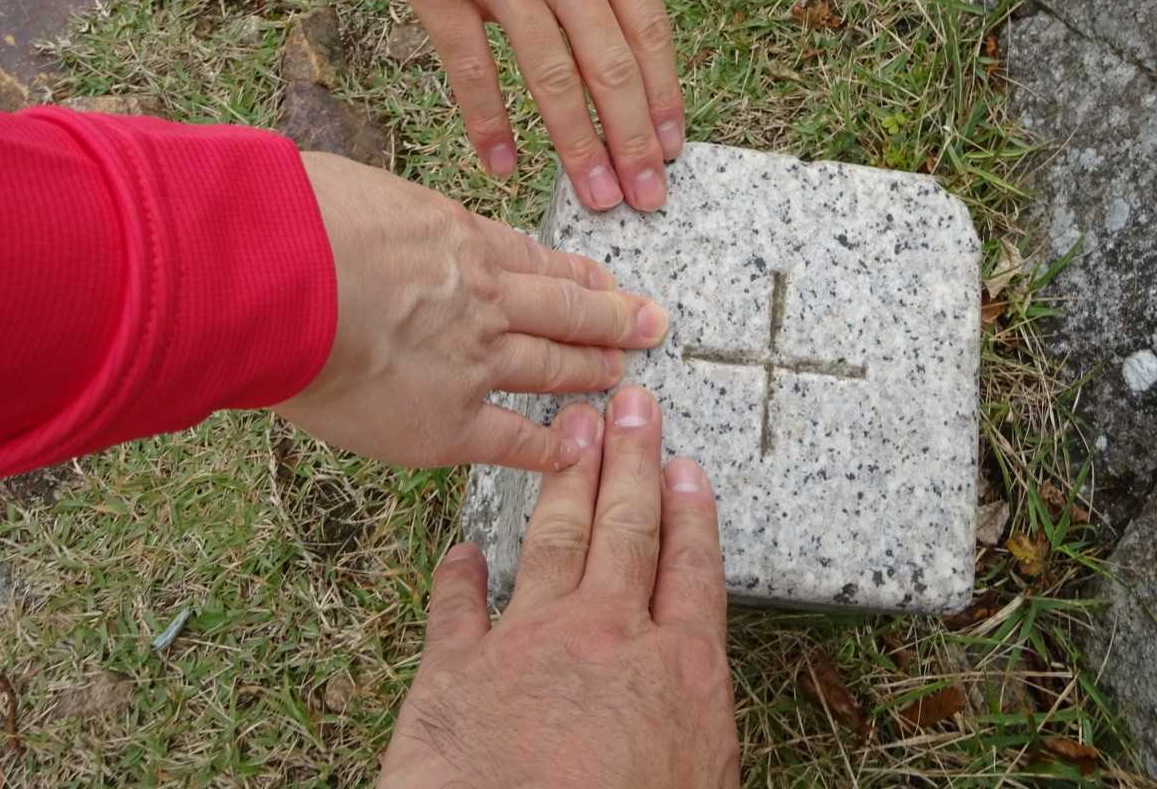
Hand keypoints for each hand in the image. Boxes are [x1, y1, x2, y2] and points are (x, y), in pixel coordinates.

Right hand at [275, 153, 669, 469]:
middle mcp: (485, 299)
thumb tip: (369, 220)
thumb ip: (388, 216)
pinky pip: (515, 440)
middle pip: (566, 310)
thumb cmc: (298, 223)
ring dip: (594, 371)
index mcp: (463, 239)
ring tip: (623, 375)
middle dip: (615, 318)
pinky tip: (577, 449)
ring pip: (554, 366)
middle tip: (651, 323)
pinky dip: (551, 448)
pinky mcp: (449, 423)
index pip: (535, 261)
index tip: (604, 282)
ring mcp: (475, 361)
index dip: (576, 274)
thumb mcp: (361, 191)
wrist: (281, 278)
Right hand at [335, 0, 684, 212]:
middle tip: (648, 198)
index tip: (674, 147)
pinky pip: (469, 69)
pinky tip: (507, 167)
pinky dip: (489, 125)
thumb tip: (622, 1)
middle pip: (611, 73)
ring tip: (598, 199)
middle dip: (634, 145)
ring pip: (551, 83)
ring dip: (578, 149)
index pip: (651, 36)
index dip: (665, 100)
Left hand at [379, 387, 739, 787]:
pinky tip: (462, 546)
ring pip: (555, 541)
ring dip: (567, 481)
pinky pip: (458, 606)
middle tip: (633, 406)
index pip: (690, 570)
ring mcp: (529, 645)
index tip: (685, 468)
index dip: (689, 513)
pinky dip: (458, 573)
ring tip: (573, 430)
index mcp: (675, 672)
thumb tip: (698, 719)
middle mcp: (606, 640)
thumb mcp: (699, 781)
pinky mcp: (458, 670)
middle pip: (628, 533)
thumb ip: (696, 731)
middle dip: (633, 462)